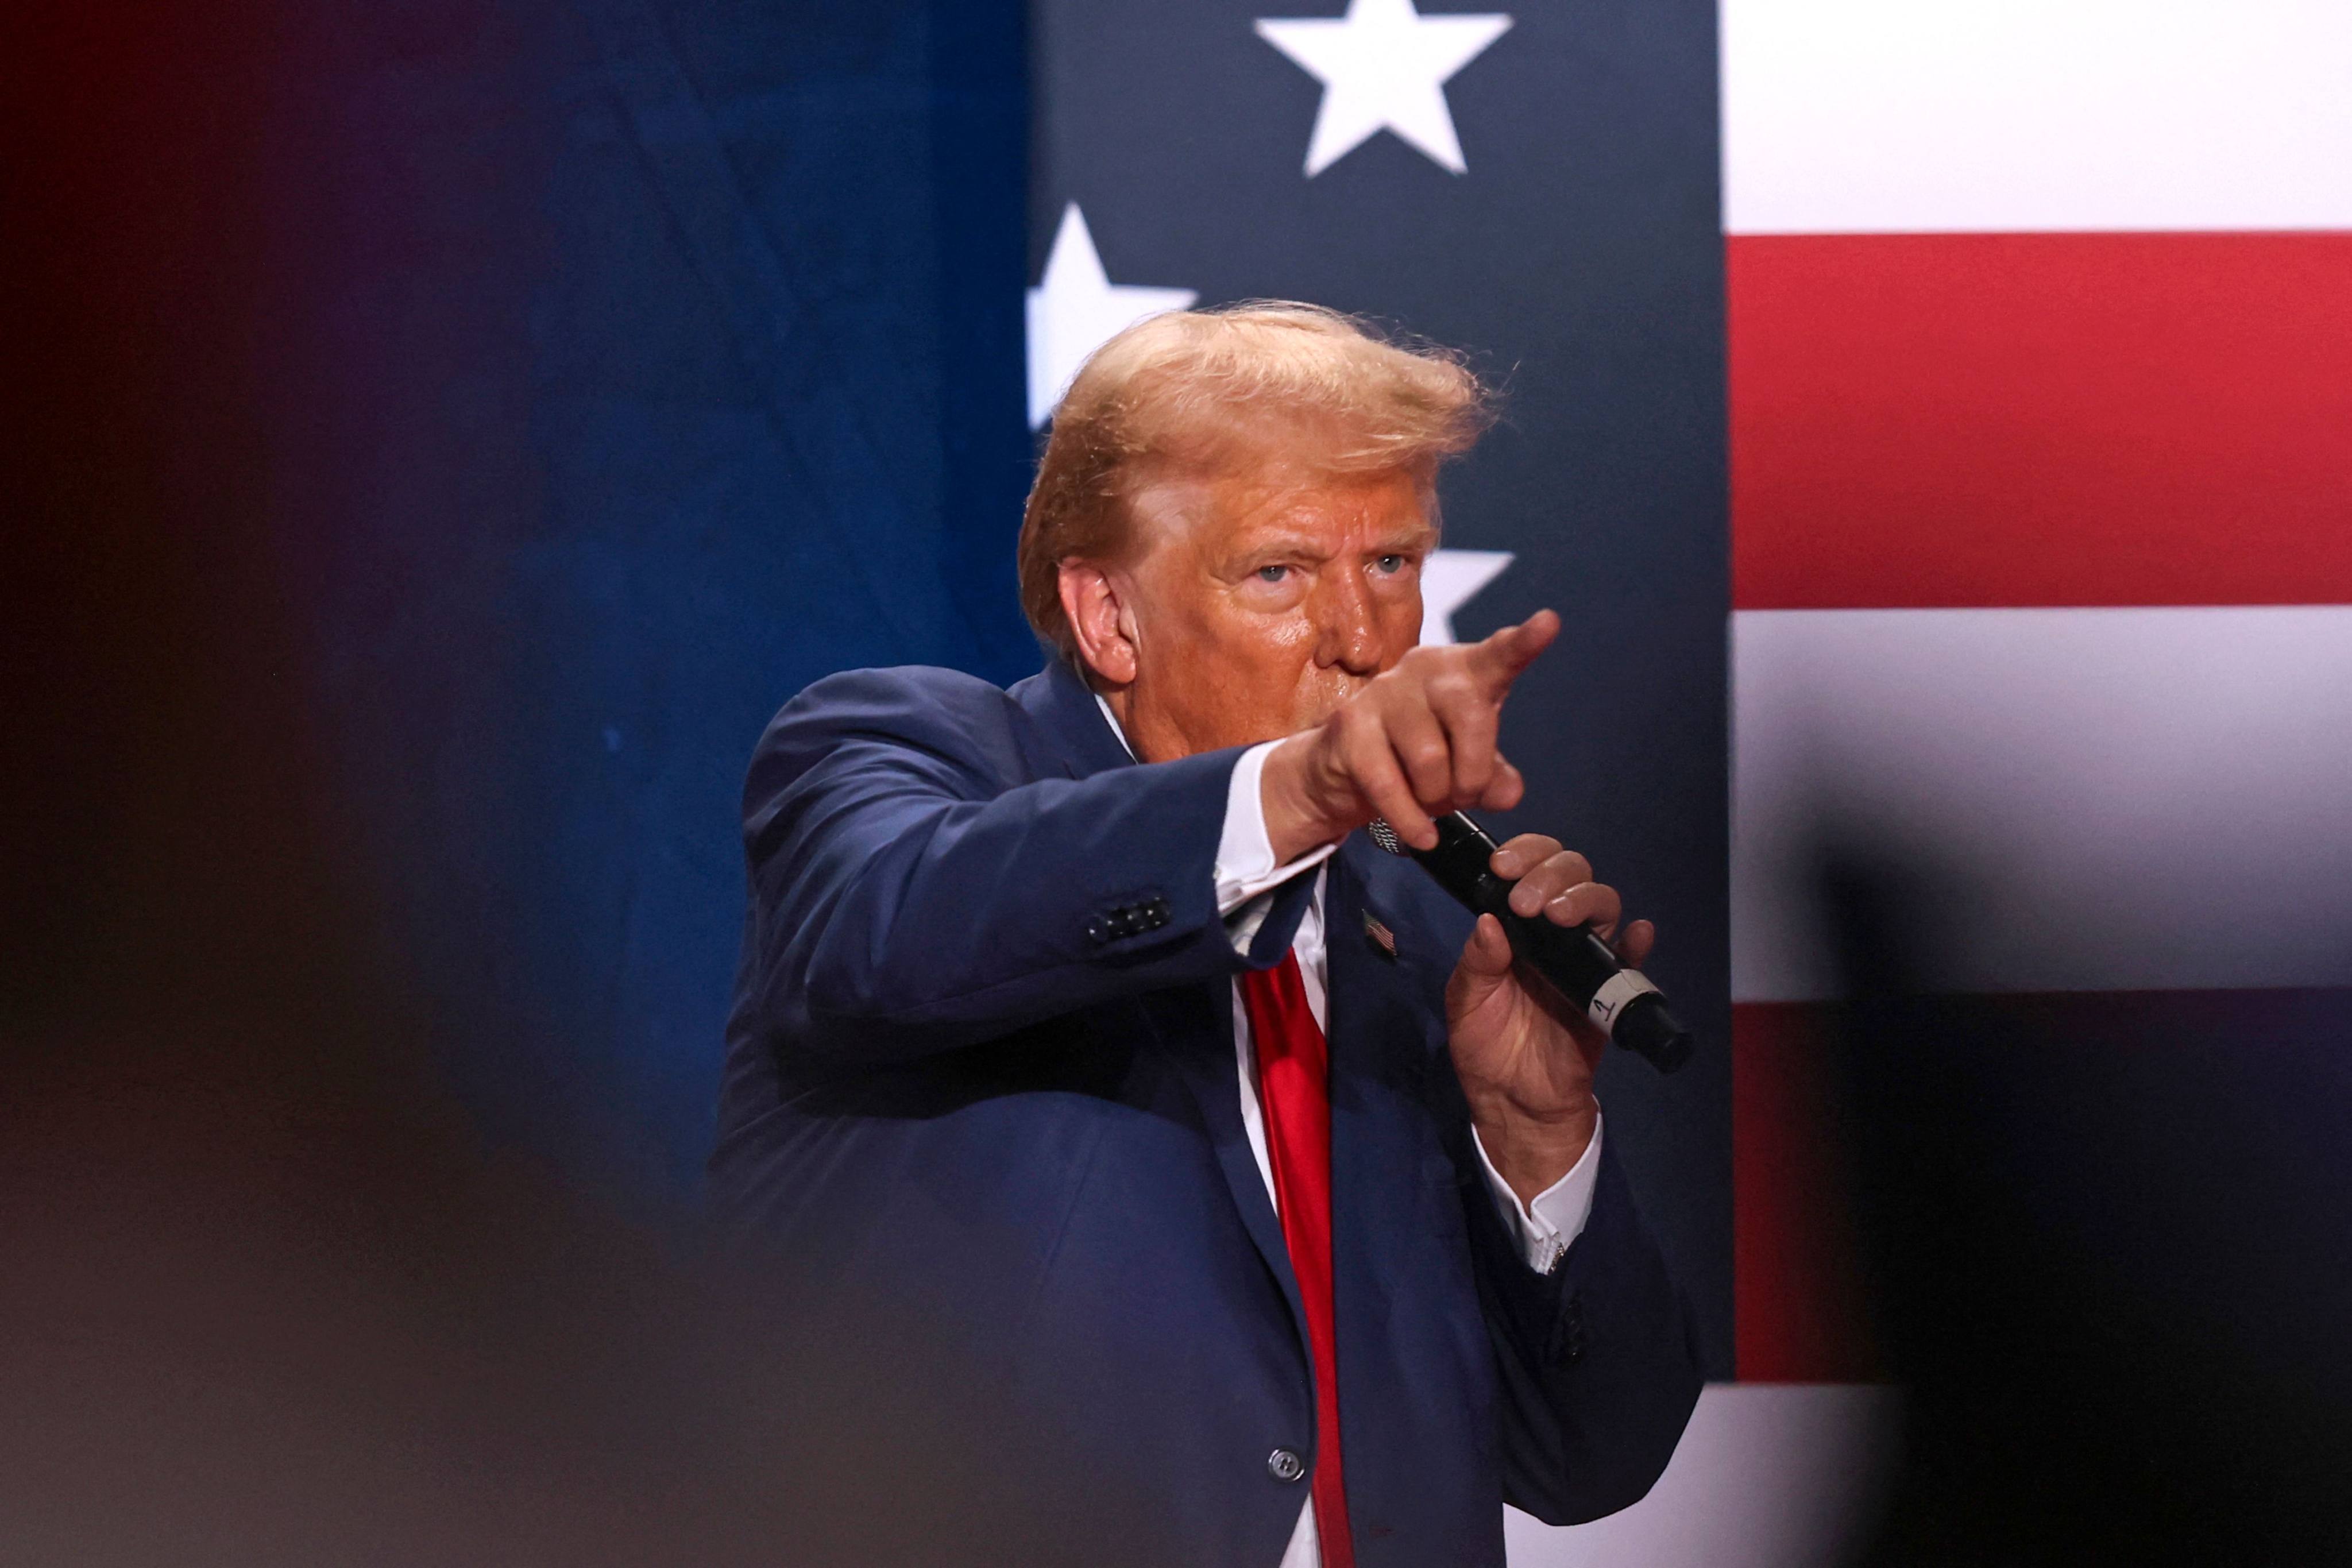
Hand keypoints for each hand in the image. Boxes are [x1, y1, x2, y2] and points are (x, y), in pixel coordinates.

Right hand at [1258, 610, 1557, 863]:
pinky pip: (1388, 783)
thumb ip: (1495, 778)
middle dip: (1474, 774)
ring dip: (1437, 797)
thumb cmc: (1417, 757)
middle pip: (1471, 718)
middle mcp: (1423, 669)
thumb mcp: (1467, 767)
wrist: (1345, 767)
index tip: (1549, 623)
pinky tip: (1421, 836)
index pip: (1498, 655)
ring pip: (1429, 758)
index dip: (1524, 643)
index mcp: (1463, 670)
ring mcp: (1383, 692)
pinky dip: (1410, 820)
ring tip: (1431, 800)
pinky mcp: (1350, 724)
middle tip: (1464, 795)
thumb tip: (1508, 792)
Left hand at [1444, 834, 1656, 1206]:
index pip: (1528, 869)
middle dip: (1551, 873)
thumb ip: (1477, 963)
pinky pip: (1630, 961)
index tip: (1503, 866)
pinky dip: (1637, 944)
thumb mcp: (1465, 1003)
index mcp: (1514, 926)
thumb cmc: (1485, 1046)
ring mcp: (1582, 958)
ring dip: (1585, 898)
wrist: (1514, 1102)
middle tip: (1526, 900)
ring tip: (1559, 915)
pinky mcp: (1606, 991)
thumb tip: (1490, 921)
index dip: (1523, 855)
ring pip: (1602, 905)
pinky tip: (1636, 935)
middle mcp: (1552, 932)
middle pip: (1571, 875)